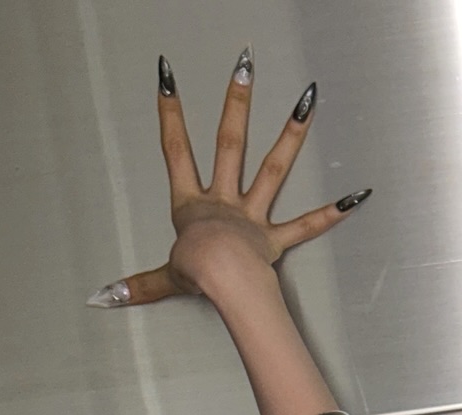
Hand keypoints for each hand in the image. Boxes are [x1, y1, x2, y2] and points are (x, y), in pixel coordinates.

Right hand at [87, 47, 370, 309]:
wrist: (223, 281)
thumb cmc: (197, 276)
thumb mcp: (164, 278)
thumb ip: (141, 285)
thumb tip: (106, 298)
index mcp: (192, 206)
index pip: (176, 151)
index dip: (169, 115)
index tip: (167, 79)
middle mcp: (224, 202)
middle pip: (229, 144)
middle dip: (235, 104)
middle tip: (245, 69)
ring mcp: (252, 217)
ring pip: (273, 169)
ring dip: (290, 135)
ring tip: (307, 103)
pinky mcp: (276, 239)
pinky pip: (306, 225)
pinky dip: (331, 214)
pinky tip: (355, 197)